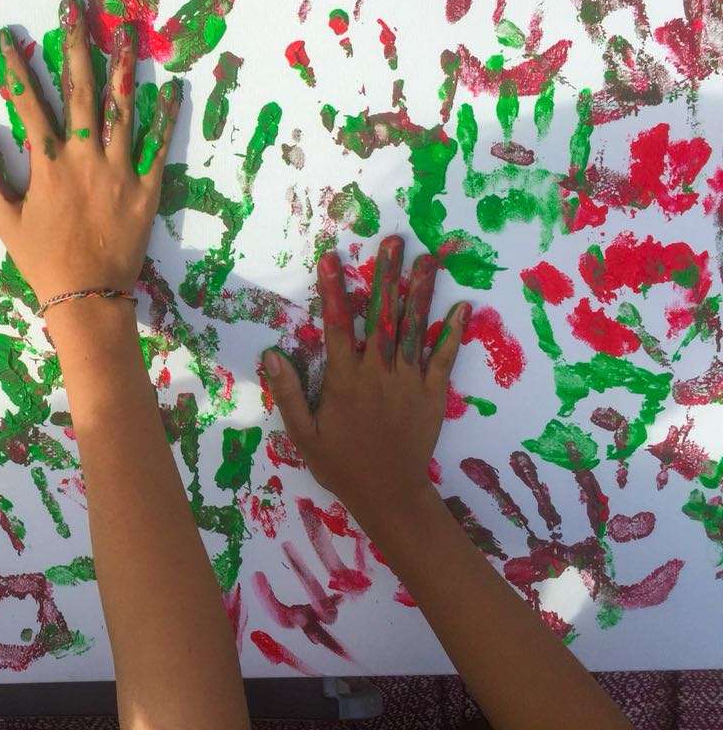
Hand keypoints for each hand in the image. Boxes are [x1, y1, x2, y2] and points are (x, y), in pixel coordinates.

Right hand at [0, 0, 180, 304]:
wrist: (87, 295)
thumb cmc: (42, 259)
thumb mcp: (5, 219)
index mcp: (47, 164)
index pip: (28, 104)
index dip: (16, 69)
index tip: (8, 38)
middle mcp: (83, 157)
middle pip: (80, 90)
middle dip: (76, 46)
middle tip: (76, 9)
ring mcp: (118, 170)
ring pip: (121, 108)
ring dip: (123, 66)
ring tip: (127, 30)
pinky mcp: (146, 188)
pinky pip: (157, 146)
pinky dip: (165, 116)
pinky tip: (172, 86)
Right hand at [263, 235, 468, 521]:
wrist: (389, 494)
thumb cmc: (341, 464)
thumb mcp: (303, 435)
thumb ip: (288, 393)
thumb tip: (271, 355)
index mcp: (344, 379)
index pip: (337, 325)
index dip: (335, 290)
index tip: (332, 258)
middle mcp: (378, 372)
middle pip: (381, 316)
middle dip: (386, 276)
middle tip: (393, 242)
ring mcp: (409, 381)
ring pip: (414, 329)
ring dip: (421, 292)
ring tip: (428, 259)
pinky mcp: (432, 394)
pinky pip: (444, 359)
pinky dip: (454, 333)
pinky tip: (464, 307)